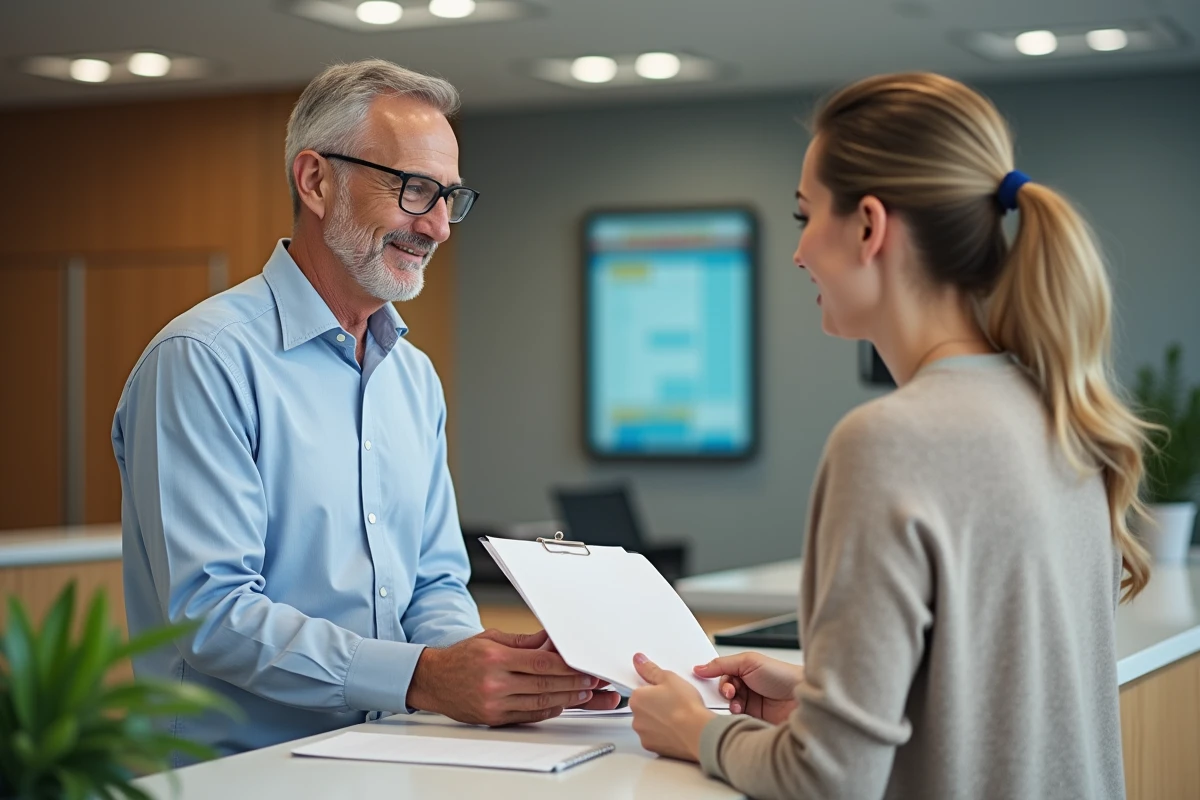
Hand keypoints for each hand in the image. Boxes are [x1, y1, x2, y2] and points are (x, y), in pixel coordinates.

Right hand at [407, 629, 617, 725]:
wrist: (433, 680)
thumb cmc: (462, 657)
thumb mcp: (490, 638)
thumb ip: (523, 641)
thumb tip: (552, 640)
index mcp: (495, 657)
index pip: (540, 664)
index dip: (567, 668)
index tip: (584, 667)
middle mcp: (494, 682)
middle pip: (544, 685)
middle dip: (573, 683)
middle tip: (592, 681)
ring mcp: (494, 703)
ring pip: (539, 702)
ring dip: (566, 699)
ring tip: (584, 693)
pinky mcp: (493, 718)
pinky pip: (528, 716)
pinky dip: (548, 710)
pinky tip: (561, 703)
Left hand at [628, 653, 713, 761]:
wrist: (699, 733)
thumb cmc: (686, 707)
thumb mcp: (670, 678)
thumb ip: (651, 670)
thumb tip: (639, 661)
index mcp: (637, 698)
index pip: (639, 690)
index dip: (654, 690)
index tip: (665, 691)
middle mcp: (636, 718)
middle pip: (644, 708)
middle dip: (656, 706)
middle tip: (674, 703)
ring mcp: (644, 734)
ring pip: (649, 724)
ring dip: (659, 721)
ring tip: (678, 717)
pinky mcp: (653, 748)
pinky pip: (655, 738)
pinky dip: (664, 734)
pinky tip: (677, 729)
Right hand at [693, 652, 803, 724]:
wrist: (803, 697)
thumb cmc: (782, 676)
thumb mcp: (749, 662)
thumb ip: (722, 664)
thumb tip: (700, 667)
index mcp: (744, 671)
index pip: (721, 676)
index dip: (715, 679)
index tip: (708, 681)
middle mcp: (746, 688)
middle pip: (722, 693)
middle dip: (723, 693)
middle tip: (731, 693)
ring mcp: (750, 705)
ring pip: (727, 707)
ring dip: (730, 706)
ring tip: (738, 705)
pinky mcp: (754, 721)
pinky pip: (736, 720)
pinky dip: (734, 718)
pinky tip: (740, 714)